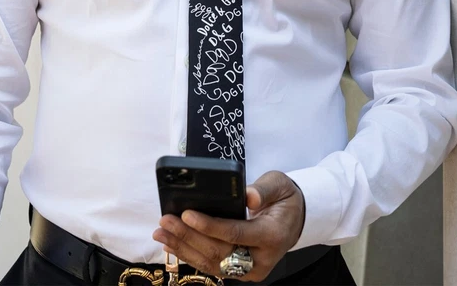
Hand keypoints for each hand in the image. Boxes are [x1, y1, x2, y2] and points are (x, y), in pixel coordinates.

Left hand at [153, 171, 304, 281]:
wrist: (294, 220)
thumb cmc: (285, 199)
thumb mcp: (279, 185)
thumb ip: (263, 190)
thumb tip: (247, 195)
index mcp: (272, 235)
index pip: (235, 233)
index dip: (209, 225)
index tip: (186, 214)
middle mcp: (261, 259)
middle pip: (218, 251)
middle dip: (188, 237)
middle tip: (165, 222)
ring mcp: (250, 270)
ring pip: (211, 263)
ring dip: (183, 248)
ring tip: (161, 233)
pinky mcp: (240, 273)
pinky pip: (212, 266)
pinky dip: (190, 256)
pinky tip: (171, 246)